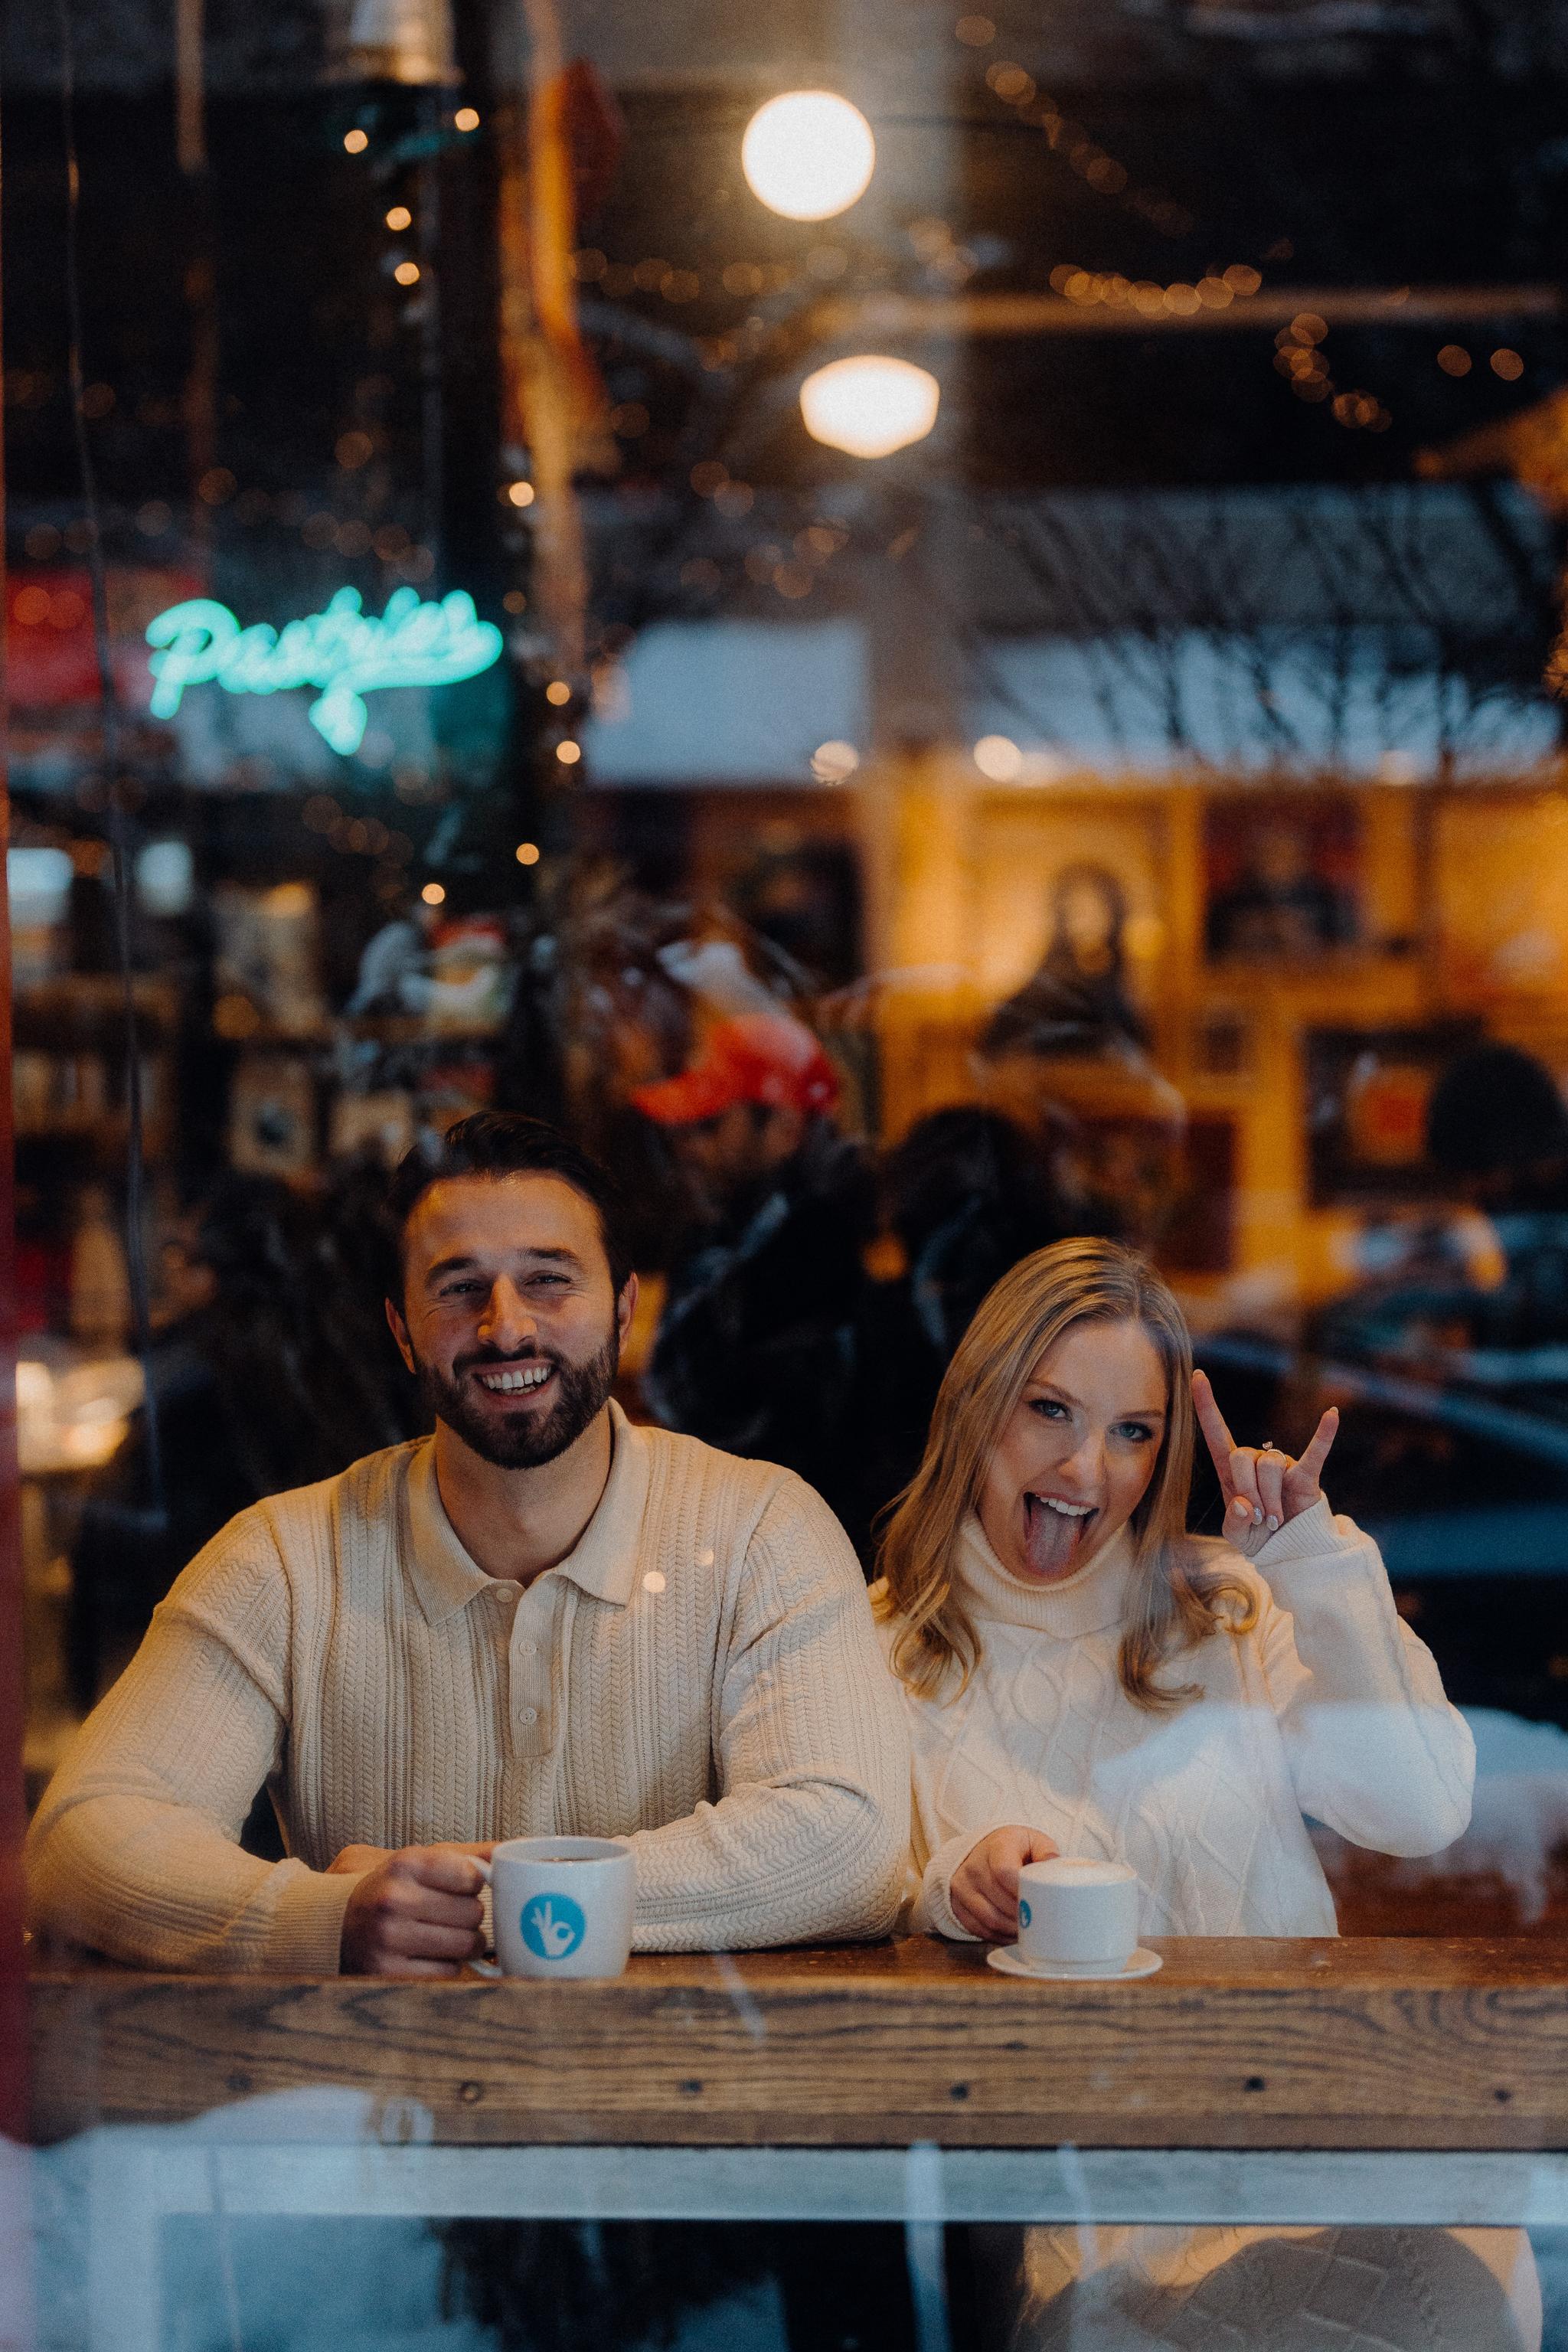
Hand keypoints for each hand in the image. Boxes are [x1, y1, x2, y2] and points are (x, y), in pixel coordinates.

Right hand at [338, 1842, 492, 1976]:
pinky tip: (426, 1956)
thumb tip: (509, 1852)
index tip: (459, 1886)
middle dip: (469, 1915)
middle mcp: (394, 1900)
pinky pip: (447, 1973)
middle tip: (449, 1915)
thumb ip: (464, 1855)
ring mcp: (389, 1940)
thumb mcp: (417, 1861)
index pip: (470, 1875)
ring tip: (443, 1936)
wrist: (330, 1925)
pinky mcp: (388, 1974)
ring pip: (465, 1945)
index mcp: (404, 1864)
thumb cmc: (386, 1890)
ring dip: (463, 1943)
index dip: (471, 1883)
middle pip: (473, 1913)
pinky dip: (445, 1967)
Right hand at [949, 1825, 1058, 1942]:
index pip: (1004, 1872)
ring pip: (989, 1918)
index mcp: (996, 1846)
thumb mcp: (1032, 1841)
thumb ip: (1046, 1851)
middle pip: (998, 1900)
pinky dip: (997, 1935)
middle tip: (1039, 1923)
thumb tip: (1054, 1867)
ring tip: (1027, 1930)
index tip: (1037, 1902)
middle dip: (1022, 1916)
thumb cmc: (1013, 1848)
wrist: (982, 1849)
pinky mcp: (957, 1903)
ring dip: (1011, 1929)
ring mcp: (962, 1886)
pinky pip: (978, 1928)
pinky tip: (1011, 1933)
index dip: (1021, 1892)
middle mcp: (974, 1865)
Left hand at [1192, 1370, 1338, 1557]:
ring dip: (1270, 1499)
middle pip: (1242, 1457)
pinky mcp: (1306, 1475)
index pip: (1216, 1432)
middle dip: (1247, 1491)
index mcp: (1232, 1471)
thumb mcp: (1236, 1535)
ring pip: (1269, 1466)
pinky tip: (1332, 1414)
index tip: (1197, 1375)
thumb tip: (1243, 1503)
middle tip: (1258, 1518)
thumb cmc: (1258, 1537)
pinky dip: (1324, 1435)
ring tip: (1275, 1520)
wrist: (1290, 1552)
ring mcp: (1282, 1466)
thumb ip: (1233, 1521)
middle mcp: (1256, 1461)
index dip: (1206, 1405)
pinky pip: (1315, 1452)